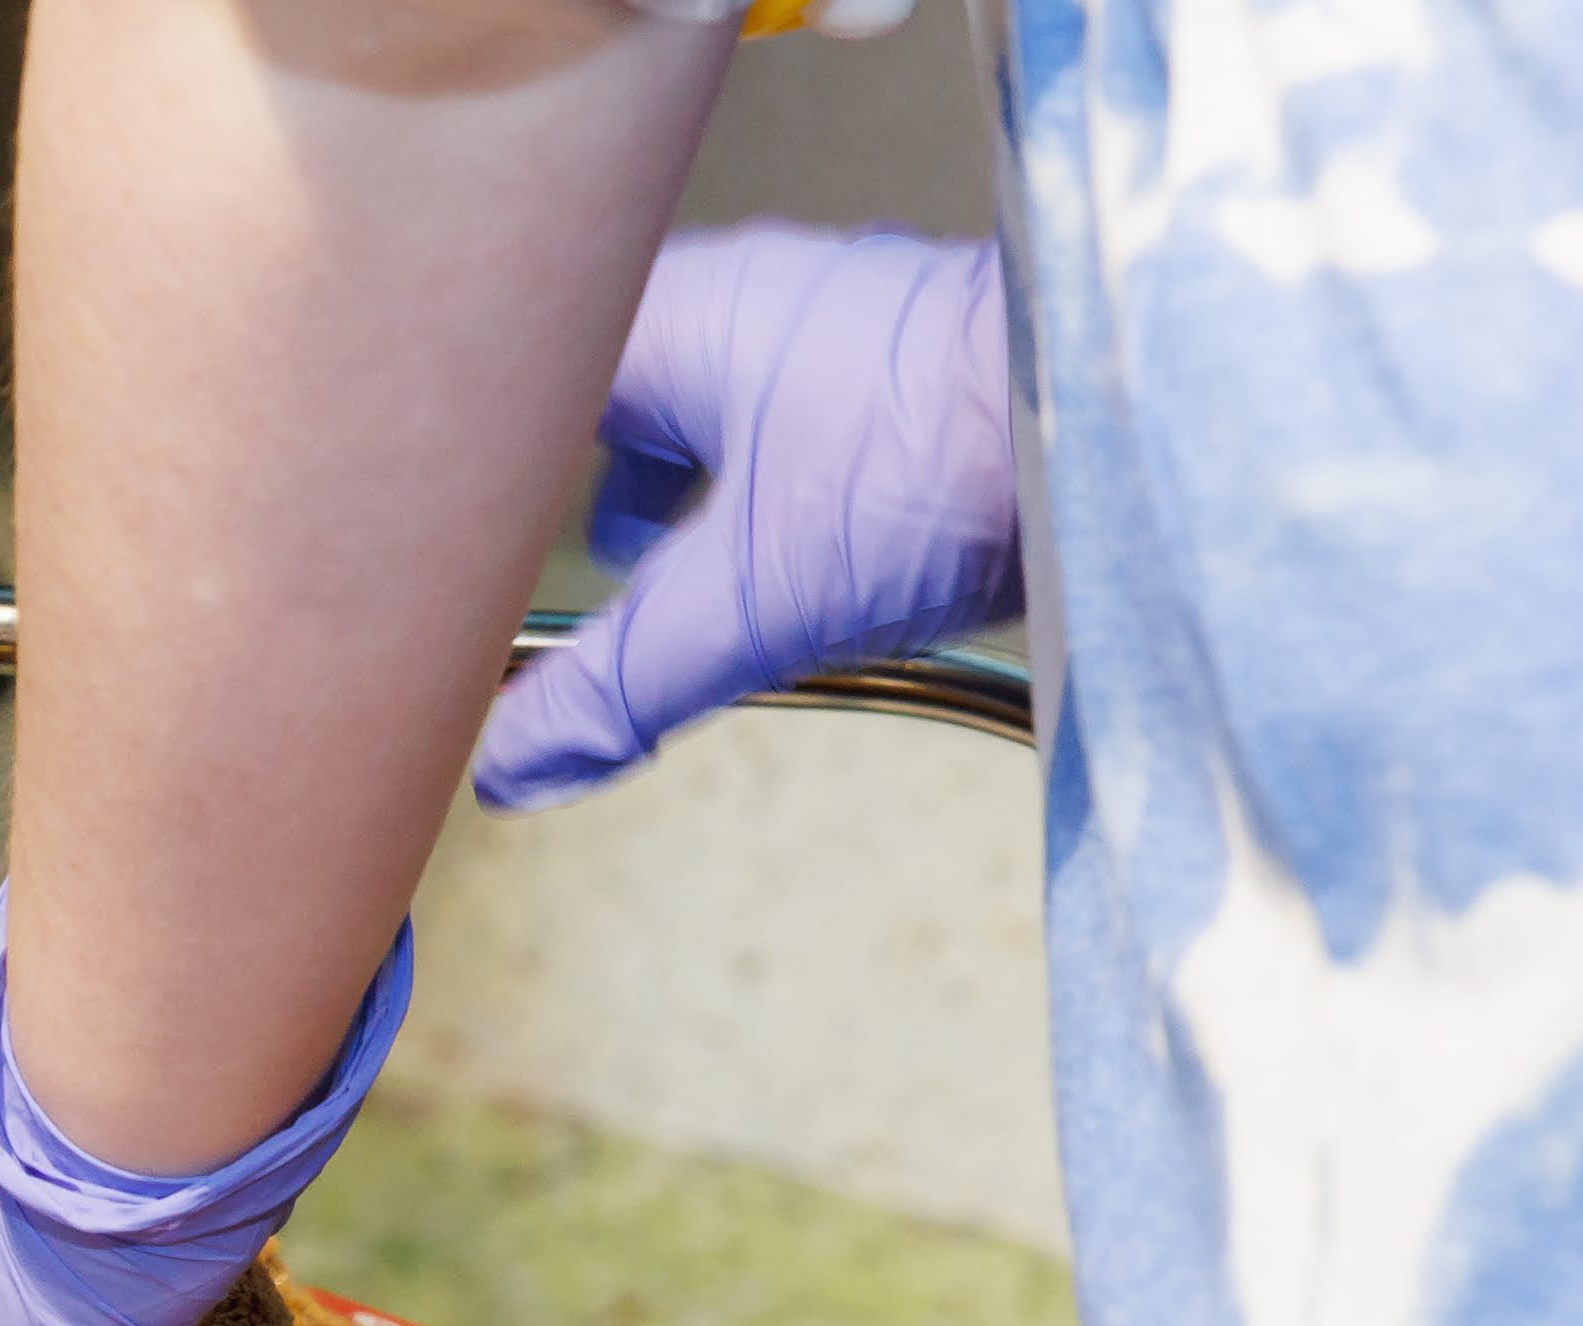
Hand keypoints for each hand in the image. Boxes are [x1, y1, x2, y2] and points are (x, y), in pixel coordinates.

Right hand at [470, 223, 1017, 810]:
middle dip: (575, 520)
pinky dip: (760, 517)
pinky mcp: (896, 389)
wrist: (1136, 426)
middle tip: (543, 611)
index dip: (476, 485)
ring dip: (680, 523)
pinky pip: (780, 447)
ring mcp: (827, 336)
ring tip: (671, 608)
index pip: (523, 386)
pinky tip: (781, 586)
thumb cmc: (950, 455)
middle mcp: (747, 304)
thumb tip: (513, 765)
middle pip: (603, 415)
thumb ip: (621, 687)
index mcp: (679, 317)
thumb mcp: (751, 601)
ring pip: (699, 434)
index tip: (446, 575)